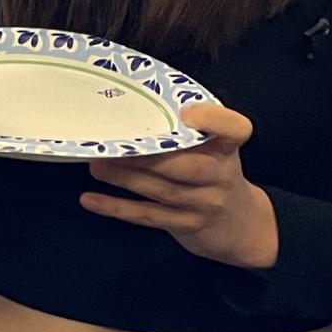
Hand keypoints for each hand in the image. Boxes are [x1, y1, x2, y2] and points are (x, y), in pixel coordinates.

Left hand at [80, 103, 278, 269]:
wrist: (240, 224)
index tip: (185, 113)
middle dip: (148, 157)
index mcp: (227, 147)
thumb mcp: (214, 149)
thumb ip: (188, 131)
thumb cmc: (214, 173)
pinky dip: (118, 208)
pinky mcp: (187, 225)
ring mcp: (205, 203)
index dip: (214, 120)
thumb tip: (131, 105)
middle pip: (188, 166)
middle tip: (112, 146)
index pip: (234, 129)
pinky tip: (91, 200)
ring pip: (163, 190)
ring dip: (126, 178)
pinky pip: (149, 216)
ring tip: (96, 165)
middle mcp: (221, 175)